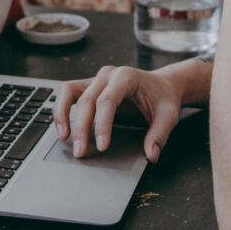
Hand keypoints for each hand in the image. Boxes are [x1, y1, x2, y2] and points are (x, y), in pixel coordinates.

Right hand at [53, 65, 181, 162]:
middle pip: (87, 100)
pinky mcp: (89, 86)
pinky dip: (61, 108)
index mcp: (127, 76)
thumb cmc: (163, 97)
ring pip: (69, 91)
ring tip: (64, 137)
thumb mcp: (169, 115)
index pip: (107, 100)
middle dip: (81, 128)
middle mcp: (108, 75)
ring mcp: (96, 79)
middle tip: (81, 152)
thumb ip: (159, 135)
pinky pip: (68, 93)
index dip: (101, 124)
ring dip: (63, 115)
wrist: (162, 85)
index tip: (101, 146)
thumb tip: (150, 155)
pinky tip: (63, 127)